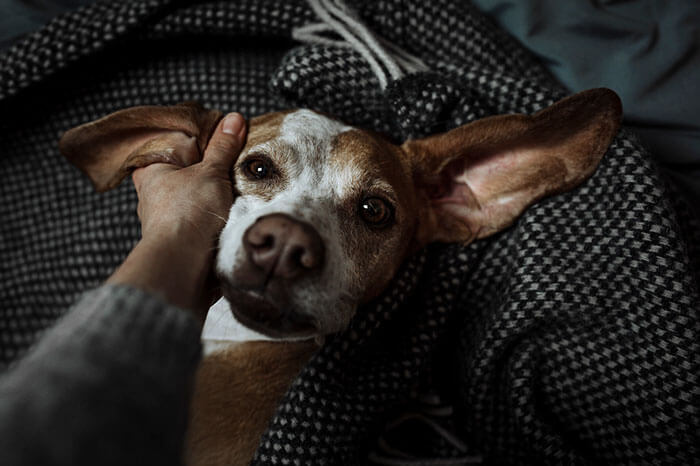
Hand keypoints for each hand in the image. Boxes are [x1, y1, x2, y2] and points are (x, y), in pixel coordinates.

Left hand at [108, 112, 246, 318]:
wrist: (185, 265)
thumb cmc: (187, 214)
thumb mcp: (211, 171)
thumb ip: (223, 146)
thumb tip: (234, 119)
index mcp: (150, 170)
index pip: (172, 144)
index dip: (197, 137)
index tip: (222, 133)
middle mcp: (153, 194)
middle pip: (186, 171)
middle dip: (210, 167)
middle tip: (236, 158)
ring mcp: (167, 218)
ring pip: (196, 196)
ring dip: (217, 193)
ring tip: (240, 185)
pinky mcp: (183, 239)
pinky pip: (203, 218)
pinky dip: (217, 214)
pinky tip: (235, 210)